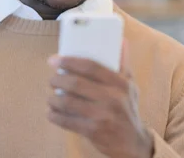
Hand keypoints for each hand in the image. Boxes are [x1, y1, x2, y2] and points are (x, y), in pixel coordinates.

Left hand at [47, 42, 153, 157]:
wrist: (133, 143)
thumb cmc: (127, 109)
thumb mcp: (130, 85)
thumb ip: (123, 63)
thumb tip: (121, 40)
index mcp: (120, 83)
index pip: (90, 66)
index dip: (69, 61)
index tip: (55, 60)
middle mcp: (112, 98)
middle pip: (75, 83)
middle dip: (57, 80)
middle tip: (52, 79)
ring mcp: (102, 115)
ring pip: (68, 102)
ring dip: (53, 99)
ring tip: (51, 97)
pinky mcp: (93, 131)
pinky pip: (67, 121)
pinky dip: (55, 116)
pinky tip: (52, 112)